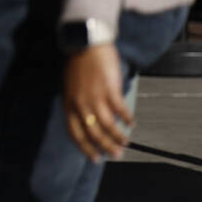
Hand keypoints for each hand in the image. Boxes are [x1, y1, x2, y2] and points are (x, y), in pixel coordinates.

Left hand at [63, 44, 131, 162]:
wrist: (85, 43)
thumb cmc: (78, 63)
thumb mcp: (71, 86)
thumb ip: (78, 103)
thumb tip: (90, 121)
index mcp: (69, 103)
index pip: (75, 133)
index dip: (85, 148)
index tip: (95, 158)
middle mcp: (80, 103)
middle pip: (93, 133)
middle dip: (105, 147)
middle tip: (117, 155)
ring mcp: (95, 97)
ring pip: (107, 126)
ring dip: (118, 137)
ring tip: (125, 143)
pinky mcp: (109, 90)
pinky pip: (120, 110)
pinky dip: (127, 118)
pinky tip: (132, 123)